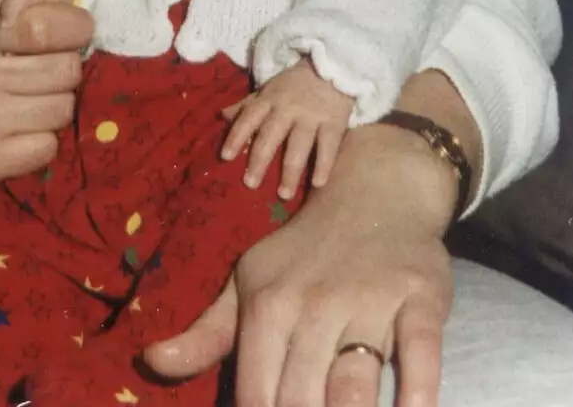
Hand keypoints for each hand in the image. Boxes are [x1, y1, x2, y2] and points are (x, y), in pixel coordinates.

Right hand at [0, 0, 93, 196]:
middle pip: (65, 71)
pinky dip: (40, 139)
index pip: (44, 28)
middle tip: (43, 64)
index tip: (70, 27)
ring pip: (62, 109)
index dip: (72, 26)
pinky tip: (18, 128)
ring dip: (54, 101)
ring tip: (28, 95)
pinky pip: (47, 147)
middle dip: (63, 64)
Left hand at [145, 118, 456, 406]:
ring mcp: (369, 302)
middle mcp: (315, 304)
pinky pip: (422, 355)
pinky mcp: (420, 299)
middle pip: (303, 400)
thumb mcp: (249, 282)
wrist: (377, 187)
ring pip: (355, 385)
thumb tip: (150, 362)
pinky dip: (419, 393)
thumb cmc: (304, 251)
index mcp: (268, 304)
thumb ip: (206, 333)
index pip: (257, 395)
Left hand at [222, 60, 354, 196]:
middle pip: (271, 135)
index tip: (225, 156)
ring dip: (290, 171)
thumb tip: (222, 116)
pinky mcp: (333, 122)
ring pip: (298, 145)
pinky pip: (328, 146)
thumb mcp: (268, 89)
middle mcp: (288, 108)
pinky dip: (323, 165)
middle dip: (259, 160)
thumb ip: (247, 105)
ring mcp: (311, 116)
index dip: (236, 136)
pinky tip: (317, 184)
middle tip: (250, 184)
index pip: (249, 118)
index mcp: (269, 99)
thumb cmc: (295, 84)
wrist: (332, 68)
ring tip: (283, 194)